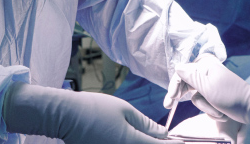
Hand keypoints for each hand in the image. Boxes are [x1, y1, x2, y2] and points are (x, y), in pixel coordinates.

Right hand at [3, 82, 182, 143]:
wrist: (66, 116)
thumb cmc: (94, 108)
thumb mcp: (124, 110)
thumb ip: (146, 124)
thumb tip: (164, 133)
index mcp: (132, 142)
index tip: (183, 141)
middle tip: (165, 138)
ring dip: (146, 143)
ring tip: (150, 136)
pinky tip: (135, 137)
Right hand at [164, 54, 249, 123]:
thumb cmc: (231, 96)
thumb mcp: (208, 87)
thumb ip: (191, 77)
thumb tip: (177, 67)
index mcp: (205, 66)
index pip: (182, 73)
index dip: (174, 86)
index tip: (169, 100)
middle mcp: (206, 72)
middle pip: (186, 84)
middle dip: (185, 98)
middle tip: (169, 106)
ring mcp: (210, 84)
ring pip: (196, 97)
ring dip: (207, 108)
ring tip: (219, 110)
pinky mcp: (214, 95)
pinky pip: (204, 103)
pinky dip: (211, 110)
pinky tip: (221, 112)